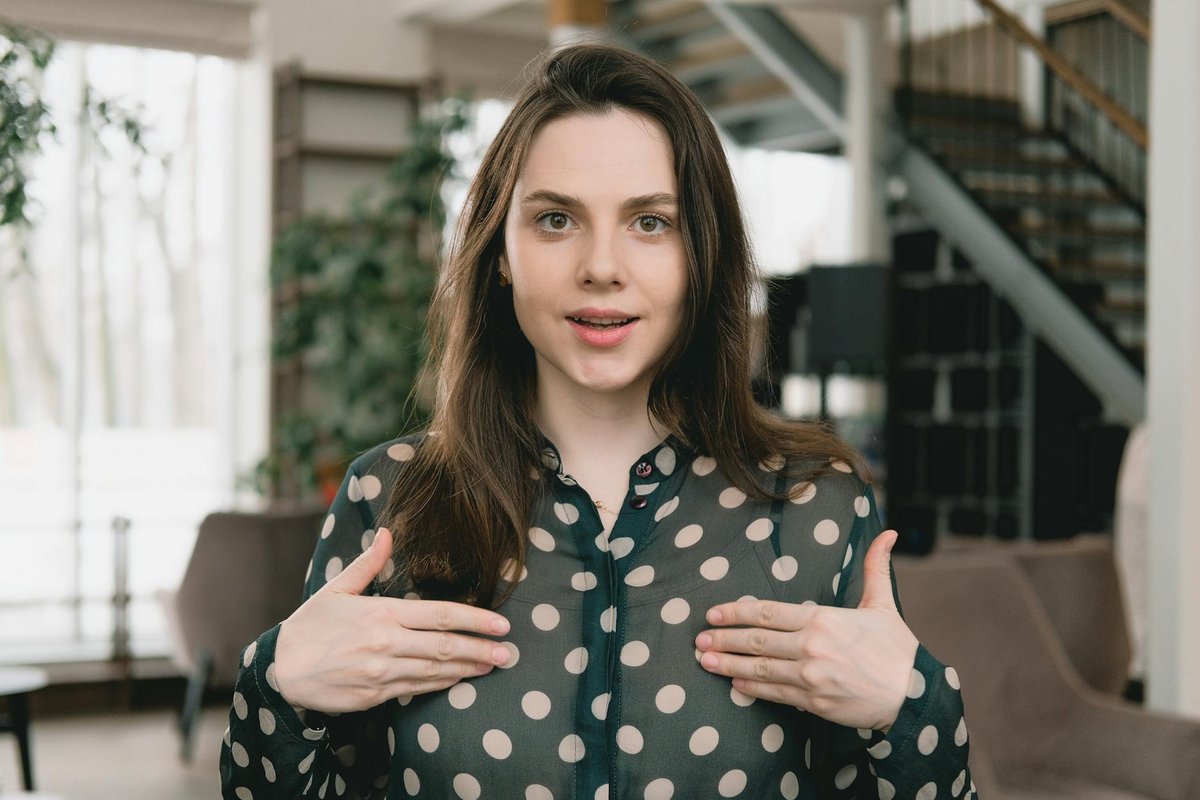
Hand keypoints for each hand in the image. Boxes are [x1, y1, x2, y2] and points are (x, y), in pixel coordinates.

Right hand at [274, 527, 511, 713]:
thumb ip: (369, 562)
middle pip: (446, 646)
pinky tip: (459, 678)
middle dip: (481, 649)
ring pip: (436, 670)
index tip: (501, 624)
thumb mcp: (337, 588)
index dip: (476, 620)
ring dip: (467, 668)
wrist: (280, 670)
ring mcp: (382, 671)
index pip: (440, 615)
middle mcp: (387, 643)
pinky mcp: (376, 694)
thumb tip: (389, 532)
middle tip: (509, 652)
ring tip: (492, 666)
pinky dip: (442, 683)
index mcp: (382, 613)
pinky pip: (417, 689)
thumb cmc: (310, 625)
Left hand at [695, 530, 918, 731]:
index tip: (713, 615)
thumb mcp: (882, 604)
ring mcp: (810, 676)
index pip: (767, 612)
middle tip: (698, 640)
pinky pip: (774, 693)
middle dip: (723, 640)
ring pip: (759, 669)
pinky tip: (734, 685)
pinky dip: (751, 689)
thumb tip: (888, 533)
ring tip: (705, 661)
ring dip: (728, 665)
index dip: (735, 612)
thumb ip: (875, 567)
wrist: (913, 695)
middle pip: (756, 641)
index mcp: (822, 619)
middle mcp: (811, 646)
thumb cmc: (897, 649)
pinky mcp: (813, 701)